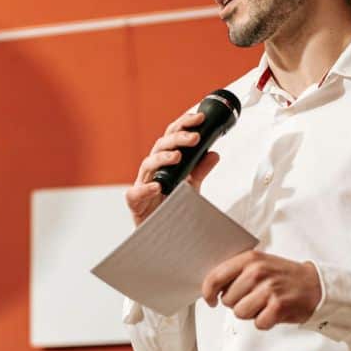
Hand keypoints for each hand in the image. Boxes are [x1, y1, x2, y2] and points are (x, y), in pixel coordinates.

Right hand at [125, 112, 220, 226]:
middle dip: (178, 138)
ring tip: (178, 156)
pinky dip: (146, 189)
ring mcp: (142, 184)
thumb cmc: (172, 206)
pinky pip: (136, 193)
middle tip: (194, 137)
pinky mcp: (136, 203)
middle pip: (160, 145)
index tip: (199, 117)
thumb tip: (214, 153)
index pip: (172, 136)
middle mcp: (152, 169)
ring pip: (148, 164)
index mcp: (164, 160)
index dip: (184, 124)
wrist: (162, 233)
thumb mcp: (191, 186)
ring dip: (163, 157)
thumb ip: (200, 170)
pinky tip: (157, 186)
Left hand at [201, 251, 321, 329]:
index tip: (210, 300)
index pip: (215, 277)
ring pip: (240, 313)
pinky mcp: (278, 306)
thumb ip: (236, 271)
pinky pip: (258, 323)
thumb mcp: (259, 263)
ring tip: (264, 304)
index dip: (208, 292)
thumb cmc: (283, 276)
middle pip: (227, 300)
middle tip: (254, 297)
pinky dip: (264, 322)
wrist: (314, 285)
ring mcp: (268, 289)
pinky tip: (273, 312)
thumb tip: (211, 287)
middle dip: (237, 303)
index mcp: (250, 259)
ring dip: (250, 313)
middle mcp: (257, 272)